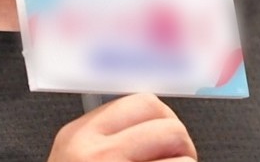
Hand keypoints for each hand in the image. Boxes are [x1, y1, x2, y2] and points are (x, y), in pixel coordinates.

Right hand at [47, 93, 196, 160]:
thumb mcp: (75, 156)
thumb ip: (102, 133)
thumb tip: (147, 112)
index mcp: (79, 135)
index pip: (140, 103)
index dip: (162, 116)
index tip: (169, 126)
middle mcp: (96, 152)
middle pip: (165, 123)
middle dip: (179, 140)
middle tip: (177, 155)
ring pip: (179, 149)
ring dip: (184, 161)